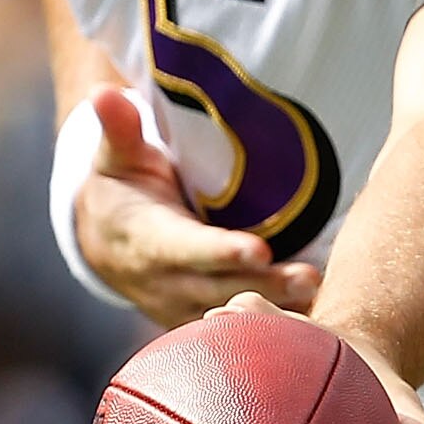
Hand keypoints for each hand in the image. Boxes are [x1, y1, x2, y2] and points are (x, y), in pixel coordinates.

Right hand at [75, 88, 319, 320]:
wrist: (102, 243)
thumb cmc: (121, 187)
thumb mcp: (115, 157)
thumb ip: (119, 128)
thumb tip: (102, 92)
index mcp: (145, 238)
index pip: (184, 248)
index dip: (219, 251)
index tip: (257, 248)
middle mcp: (163, 281)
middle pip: (217, 288)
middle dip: (263, 285)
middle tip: (310, 276)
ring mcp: (181, 308)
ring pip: (230, 315)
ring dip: (276, 310)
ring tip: (321, 296)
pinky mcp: (199, 322)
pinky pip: (235, 332)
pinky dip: (272, 331)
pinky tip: (315, 326)